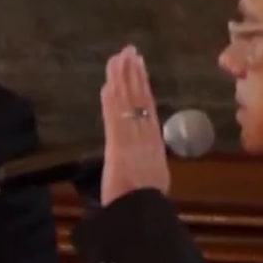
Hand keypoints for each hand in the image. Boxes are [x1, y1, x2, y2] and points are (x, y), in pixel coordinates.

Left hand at [99, 45, 170, 203]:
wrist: (141, 212)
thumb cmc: (145, 202)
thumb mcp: (153, 178)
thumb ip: (149, 164)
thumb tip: (148, 157)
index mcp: (154, 144)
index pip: (148, 108)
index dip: (144, 85)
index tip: (139, 66)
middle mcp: (146, 136)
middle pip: (139, 98)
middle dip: (133, 73)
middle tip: (129, 50)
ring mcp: (132, 139)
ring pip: (127, 103)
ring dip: (122, 78)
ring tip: (119, 57)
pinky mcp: (117, 145)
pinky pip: (114, 117)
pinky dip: (111, 100)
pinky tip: (108, 84)